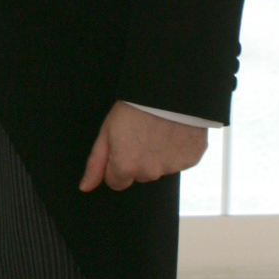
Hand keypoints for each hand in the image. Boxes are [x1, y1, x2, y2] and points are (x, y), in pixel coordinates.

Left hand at [80, 102, 209, 193]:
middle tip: (140, 135)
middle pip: (139, 175)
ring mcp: (173, 167)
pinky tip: (174, 132)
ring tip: (158, 131)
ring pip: (160, 168)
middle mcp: (150, 172)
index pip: (116, 181)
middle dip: (138, 160)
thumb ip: (96, 163)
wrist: (169, 91)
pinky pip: (180, 160)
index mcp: (127, 167)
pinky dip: (177, 149)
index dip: (116, 164)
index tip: (122, 147)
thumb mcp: (107, 131)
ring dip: (158, 155)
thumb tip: (86, 187)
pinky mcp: (192, 159)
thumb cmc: (135, 107)